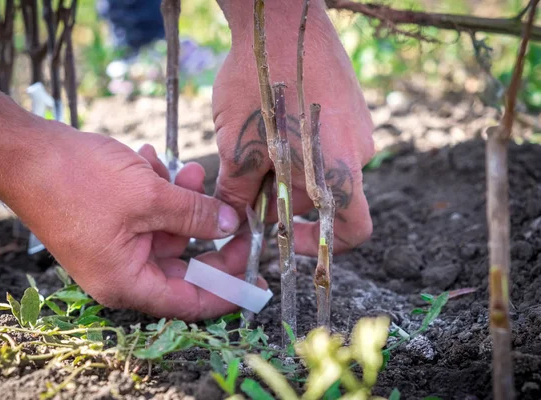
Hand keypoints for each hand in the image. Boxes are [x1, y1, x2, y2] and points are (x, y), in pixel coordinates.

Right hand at [11, 127, 264, 319]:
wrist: (22, 150)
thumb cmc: (77, 179)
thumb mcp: (149, 196)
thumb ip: (194, 214)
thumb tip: (229, 225)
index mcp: (126, 281)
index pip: (189, 300)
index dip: (227, 291)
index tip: (257, 280)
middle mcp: (120, 271)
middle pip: (182, 265)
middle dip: (208, 232)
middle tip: (236, 213)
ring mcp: (113, 247)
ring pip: (167, 232)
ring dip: (182, 201)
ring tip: (186, 170)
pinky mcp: (109, 223)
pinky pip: (147, 215)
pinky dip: (158, 191)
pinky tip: (151, 161)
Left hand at [213, 2, 374, 255]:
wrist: (281, 19)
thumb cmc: (260, 85)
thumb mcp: (237, 148)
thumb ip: (237, 193)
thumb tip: (233, 219)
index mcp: (339, 173)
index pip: (352, 231)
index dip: (320, 245)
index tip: (286, 237)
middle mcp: (358, 152)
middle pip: (323, 198)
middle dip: (285, 197)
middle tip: (247, 180)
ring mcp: (357, 124)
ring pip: (320, 167)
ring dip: (288, 167)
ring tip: (257, 140)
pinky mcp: (350, 103)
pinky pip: (326, 138)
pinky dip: (300, 142)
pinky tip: (274, 118)